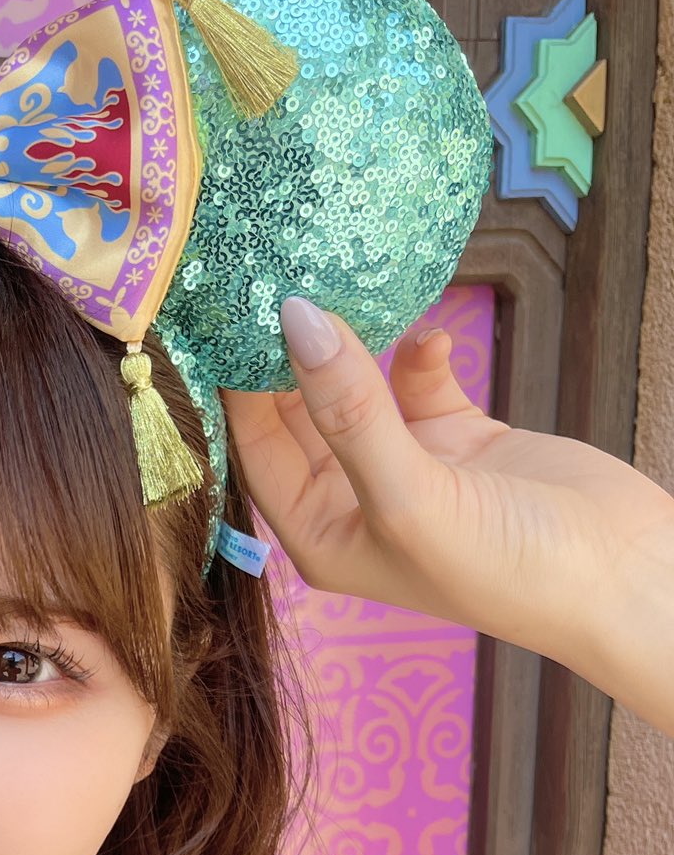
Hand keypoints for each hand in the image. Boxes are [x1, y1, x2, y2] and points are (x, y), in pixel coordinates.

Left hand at [220, 298, 673, 645]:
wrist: (621, 576)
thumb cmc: (506, 568)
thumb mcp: (411, 496)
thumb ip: (349, 411)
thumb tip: (295, 322)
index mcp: (322, 536)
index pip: (256, 452)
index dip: (240, 387)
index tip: (234, 313)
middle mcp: (352, 504)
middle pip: (297, 416)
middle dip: (286, 357)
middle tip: (277, 279)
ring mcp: (406, 468)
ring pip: (355, 391)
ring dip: (350, 345)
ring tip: (339, 282)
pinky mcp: (458, 438)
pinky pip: (416, 381)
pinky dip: (417, 354)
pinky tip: (429, 333)